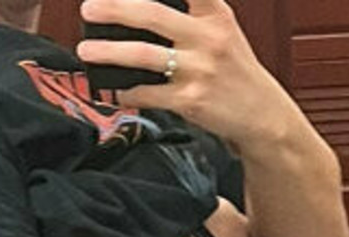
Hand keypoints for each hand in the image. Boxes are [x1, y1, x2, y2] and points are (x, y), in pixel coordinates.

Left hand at [76, 0, 291, 150]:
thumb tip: (141, 12)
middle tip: (88, 8)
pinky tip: (112, 90)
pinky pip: (147, 94)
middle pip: (151, 13)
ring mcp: (198, 70)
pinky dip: (125, 92)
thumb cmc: (235, 73)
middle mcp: (207, 37)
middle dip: (114, 8)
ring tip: (87, 51)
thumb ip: (193, 15)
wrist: (262, 115)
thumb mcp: (223, 32)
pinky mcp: (190, 101)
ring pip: (142, 54)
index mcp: (215, 13)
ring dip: (108, 52)